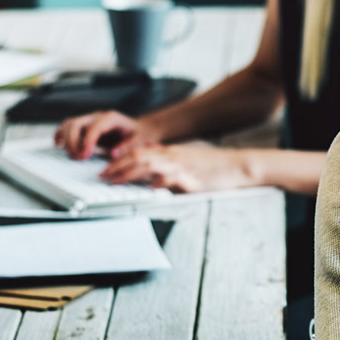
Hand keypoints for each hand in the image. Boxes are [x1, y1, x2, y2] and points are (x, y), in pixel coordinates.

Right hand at [54, 110, 160, 160]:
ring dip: (66, 140)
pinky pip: (67, 127)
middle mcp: (98, 117)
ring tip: (73, 155)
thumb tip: (114, 153)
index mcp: (111, 118)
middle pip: (76, 124)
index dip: (87, 142)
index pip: (93, 127)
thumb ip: (128, 147)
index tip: (85, 155)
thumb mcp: (140, 141)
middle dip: (72, 142)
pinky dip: (61, 135)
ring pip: (69, 124)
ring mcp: (89, 120)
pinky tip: (60, 146)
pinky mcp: (84, 126)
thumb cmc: (140, 134)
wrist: (141, 128)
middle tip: (78, 158)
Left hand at [98, 143, 252, 192]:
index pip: (139, 152)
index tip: (106, 169)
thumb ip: (169, 164)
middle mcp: (173, 157)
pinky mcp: (193, 179)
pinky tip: (150, 187)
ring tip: (116, 181)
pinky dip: (159, 182)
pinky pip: (173, 178)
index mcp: (171, 153)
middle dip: (118, 167)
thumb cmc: (213, 166)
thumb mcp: (187, 161)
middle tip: (103, 176)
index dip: (119, 160)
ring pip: (150, 164)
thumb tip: (151, 172)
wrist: (237, 165)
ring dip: (130, 173)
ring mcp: (183, 166)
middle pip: (139, 157)